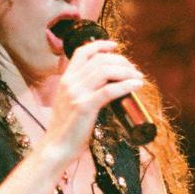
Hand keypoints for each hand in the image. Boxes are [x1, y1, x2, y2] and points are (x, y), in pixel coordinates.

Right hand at [46, 39, 143, 160]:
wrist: (56, 148)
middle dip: (121, 61)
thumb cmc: (67, 129)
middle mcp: (70, 82)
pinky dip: (126, 85)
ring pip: (105, 71)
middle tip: (134, 70)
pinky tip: (136, 85)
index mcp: (65, 79)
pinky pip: (109, 90)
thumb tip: (105, 86)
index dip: (100, 45)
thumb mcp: (70, 103)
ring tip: (138, 77)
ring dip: (126, 71)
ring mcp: (76, 94)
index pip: (82, 52)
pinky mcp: (84, 106)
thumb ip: (82, 91)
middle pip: (100, 60)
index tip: (115, 46)